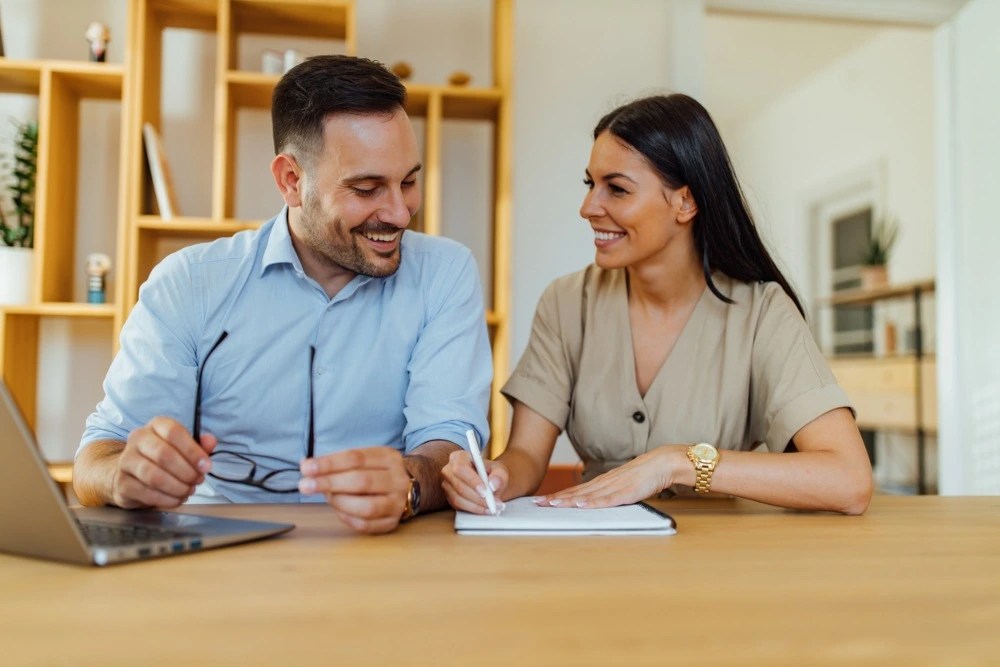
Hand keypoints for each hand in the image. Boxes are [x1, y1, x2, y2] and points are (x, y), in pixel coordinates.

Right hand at [113, 417, 215, 508]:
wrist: (132, 473)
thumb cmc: (164, 458)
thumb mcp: (184, 447)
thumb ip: (200, 444)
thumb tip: (210, 441)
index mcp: (156, 425)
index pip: (174, 432)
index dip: (193, 450)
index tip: (206, 466)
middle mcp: (138, 439)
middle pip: (163, 455)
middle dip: (186, 472)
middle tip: (198, 481)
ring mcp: (126, 460)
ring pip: (154, 476)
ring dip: (177, 487)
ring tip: (188, 491)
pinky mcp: (121, 483)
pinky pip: (146, 493)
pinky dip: (166, 499)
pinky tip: (176, 499)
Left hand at [299, 447, 409, 533]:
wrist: (410, 486)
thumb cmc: (377, 471)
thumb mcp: (364, 458)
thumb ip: (336, 462)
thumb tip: (306, 465)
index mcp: (388, 458)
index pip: (355, 458)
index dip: (329, 463)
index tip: (306, 468)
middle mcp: (396, 479)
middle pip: (361, 481)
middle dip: (329, 483)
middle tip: (305, 486)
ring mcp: (397, 503)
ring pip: (366, 507)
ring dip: (339, 503)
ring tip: (327, 498)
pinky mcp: (393, 522)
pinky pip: (366, 525)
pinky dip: (346, 518)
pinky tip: (338, 510)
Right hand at [441, 449, 507, 513]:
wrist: (489, 483)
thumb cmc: (492, 473)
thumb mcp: (500, 470)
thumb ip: (499, 475)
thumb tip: (493, 485)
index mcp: (459, 457)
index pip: (461, 468)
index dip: (472, 480)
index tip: (485, 491)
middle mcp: (449, 470)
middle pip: (459, 485)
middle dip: (477, 497)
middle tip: (494, 503)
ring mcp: (447, 485)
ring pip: (458, 498)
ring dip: (477, 506)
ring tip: (493, 507)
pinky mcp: (449, 498)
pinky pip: (459, 507)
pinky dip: (474, 510)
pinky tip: (486, 510)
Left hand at [534, 445, 686, 508]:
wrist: (663, 463)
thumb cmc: (645, 475)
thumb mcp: (623, 486)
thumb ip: (611, 494)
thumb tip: (597, 504)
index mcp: (603, 482)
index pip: (577, 490)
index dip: (559, 496)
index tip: (542, 501)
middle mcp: (605, 483)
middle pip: (577, 492)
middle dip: (556, 498)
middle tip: (537, 503)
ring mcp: (615, 486)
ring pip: (588, 495)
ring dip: (569, 500)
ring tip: (552, 504)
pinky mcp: (627, 492)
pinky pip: (608, 499)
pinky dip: (594, 502)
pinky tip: (582, 505)